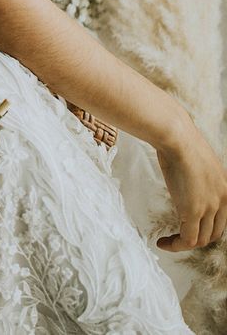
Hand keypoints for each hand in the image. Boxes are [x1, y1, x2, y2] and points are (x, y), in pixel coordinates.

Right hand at [155, 116, 226, 251]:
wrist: (177, 138)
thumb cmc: (179, 143)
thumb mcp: (194, 162)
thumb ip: (194, 177)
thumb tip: (183, 177)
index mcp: (225, 189)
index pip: (220, 219)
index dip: (203, 227)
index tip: (185, 227)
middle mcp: (223, 201)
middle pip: (213, 233)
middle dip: (195, 238)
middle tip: (176, 237)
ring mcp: (209, 207)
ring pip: (201, 239)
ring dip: (183, 245)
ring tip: (167, 242)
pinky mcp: (193, 211)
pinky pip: (188, 239)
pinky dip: (175, 245)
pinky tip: (162, 243)